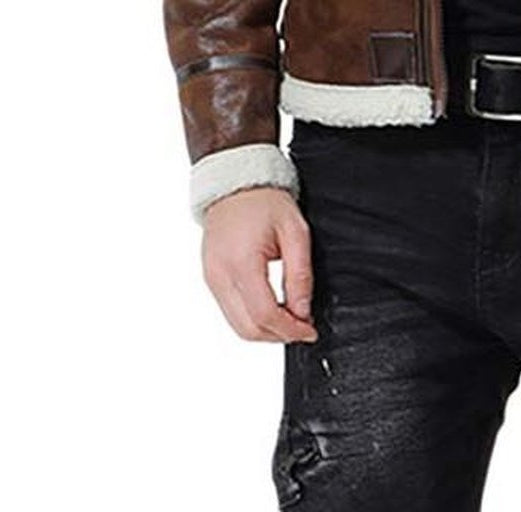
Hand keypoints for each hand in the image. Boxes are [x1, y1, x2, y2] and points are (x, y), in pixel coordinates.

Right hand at [201, 186, 319, 342]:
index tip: (309, 330)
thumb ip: (299, 275)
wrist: (235, 183)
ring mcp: (211, 279)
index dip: (290, 330)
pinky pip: (230, 312)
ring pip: (237, 326)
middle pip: (247, 328)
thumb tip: (303, 312)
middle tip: (303, 328)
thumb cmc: (264, 201)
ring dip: (265, 330)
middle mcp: (220, 276)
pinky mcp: (210, 279)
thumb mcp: (295, 231)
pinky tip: (272, 308)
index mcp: (241, 263)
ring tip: (290, 319)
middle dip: (278, 336)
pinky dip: (252, 318)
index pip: (264, 315)